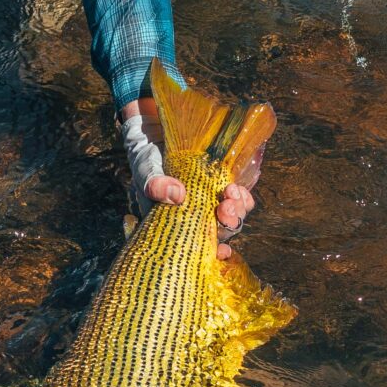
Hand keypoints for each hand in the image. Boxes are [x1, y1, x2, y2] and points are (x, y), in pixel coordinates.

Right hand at [121, 102, 258, 258]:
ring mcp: (210, 202)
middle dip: (228, 223)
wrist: (157, 134)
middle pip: (219, 232)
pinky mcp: (220, 187)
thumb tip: (177, 195)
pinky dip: (241, 195)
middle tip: (225, 208)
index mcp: (176, 225)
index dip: (211, 252)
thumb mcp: (146, 170)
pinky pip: (237, 198)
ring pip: (231, 216)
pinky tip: (236, 187)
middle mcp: (196, 218)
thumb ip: (155, 184)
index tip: (221, 250)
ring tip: (231, 191)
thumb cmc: (146, 159)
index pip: (196, 246)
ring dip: (237, 208)